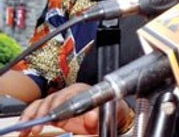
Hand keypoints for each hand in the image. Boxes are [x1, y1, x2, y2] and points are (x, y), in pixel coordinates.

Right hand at [17, 83, 131, 135]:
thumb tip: (92, 116)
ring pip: (40, 105)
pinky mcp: (55, 112)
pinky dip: (29, 119)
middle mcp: (69, 94)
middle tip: (37, 126)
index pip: (65, 95)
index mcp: (82, 90)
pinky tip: (24, 129)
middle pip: (50, 100)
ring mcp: (60, 103)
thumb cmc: (112, 111)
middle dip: (41, 113)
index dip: (56, 105)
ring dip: (31, 116)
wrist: (113, 117)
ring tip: (25, 129)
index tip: (51, 116)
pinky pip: (38, 112)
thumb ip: (101, 115)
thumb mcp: (110, 112)